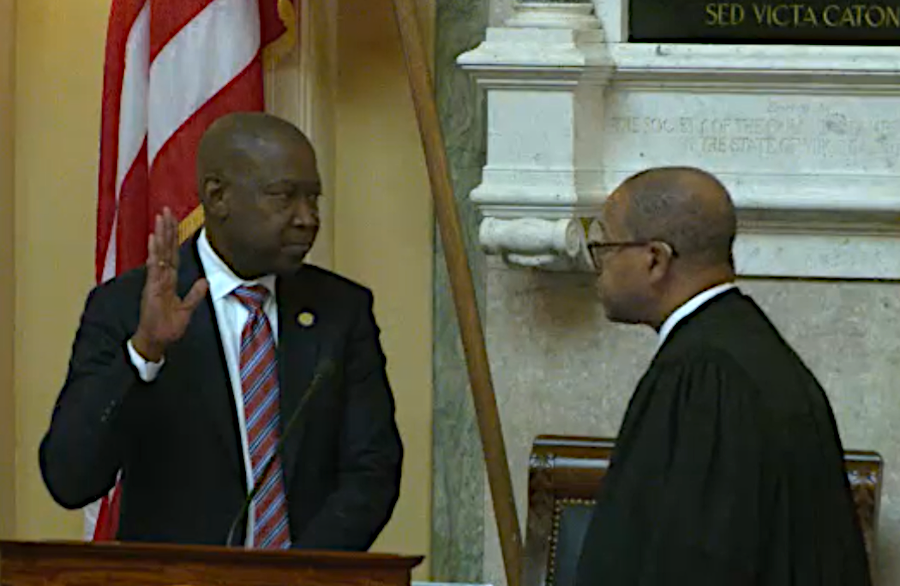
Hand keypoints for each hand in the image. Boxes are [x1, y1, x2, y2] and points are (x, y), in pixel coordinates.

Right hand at [131, 208, 207, 361]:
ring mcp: (155, 281)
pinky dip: (154, 253)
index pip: (172, 255)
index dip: (174, 239)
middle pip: (165, 249)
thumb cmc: (168, 327)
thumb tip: (205, 282)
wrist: (156, 341)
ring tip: (161, 218)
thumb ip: (195, 294)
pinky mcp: (152, 288)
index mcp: (169, 281)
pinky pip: (154, 268)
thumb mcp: (187, 309)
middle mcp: (161, 277)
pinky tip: (153, 240)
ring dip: (160, 236)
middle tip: (166, 210)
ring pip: (159, 254)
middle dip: (166, 230)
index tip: (174, 222)